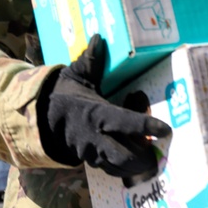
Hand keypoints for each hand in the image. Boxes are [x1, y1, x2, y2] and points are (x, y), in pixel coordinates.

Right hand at [39, 35, 170, 178]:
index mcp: (96, 113)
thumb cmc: (65, 95)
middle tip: (159, 148)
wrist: (41, 119)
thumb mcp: (76, 76)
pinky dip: (127, 168)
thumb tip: (98, 38)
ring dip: (138, 164)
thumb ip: (91, 60)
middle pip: (126, 155)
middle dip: (145, 156)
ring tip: (151, 156)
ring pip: (121, 167)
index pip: (126, 122)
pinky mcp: (92, 162)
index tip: (166, 129)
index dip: (147, 127)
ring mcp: (93, 152)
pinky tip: (137, 160)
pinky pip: (113, 170)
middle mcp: (96, 137)